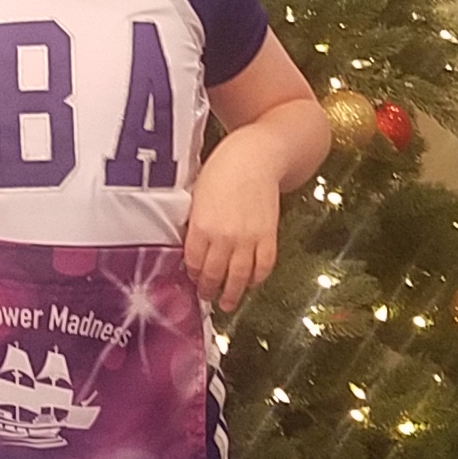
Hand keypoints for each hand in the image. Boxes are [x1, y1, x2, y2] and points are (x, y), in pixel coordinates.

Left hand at [183, 137, 279, 311]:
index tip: (191, 280)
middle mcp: (224, 236)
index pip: (193, 263)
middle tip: (206, 297)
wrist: (258, 155)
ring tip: (227, 303)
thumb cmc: (223, 168)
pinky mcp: (269, 236)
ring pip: (239, 278)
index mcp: (201, 225)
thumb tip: (189, 245)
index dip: (192, 275)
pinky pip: (264, 266)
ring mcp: (248, 238)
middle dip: (209, 290)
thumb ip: (194, 222)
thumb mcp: (197, 194)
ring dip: (232, 294)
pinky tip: (251, 283)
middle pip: (214, 275)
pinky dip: (257, 279)